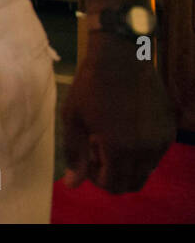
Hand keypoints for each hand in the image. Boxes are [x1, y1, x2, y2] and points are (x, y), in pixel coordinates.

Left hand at [61, 35, 174, 192]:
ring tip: (109, 139)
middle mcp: (145, 149)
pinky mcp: (169, 129)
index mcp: (118, 148)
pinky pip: (156, 154)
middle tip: (97, 152)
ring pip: (146, 170)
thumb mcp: (74, 119)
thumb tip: (72, 184)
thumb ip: (75, 154)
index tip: (86, 159)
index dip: (96, 178)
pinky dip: (141, 152)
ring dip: (128, 164)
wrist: (121, 57)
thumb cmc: (90, 86)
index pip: (113, 185)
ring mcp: (161, 140)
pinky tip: (125, 130)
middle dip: (113, 175)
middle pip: (132, 183)